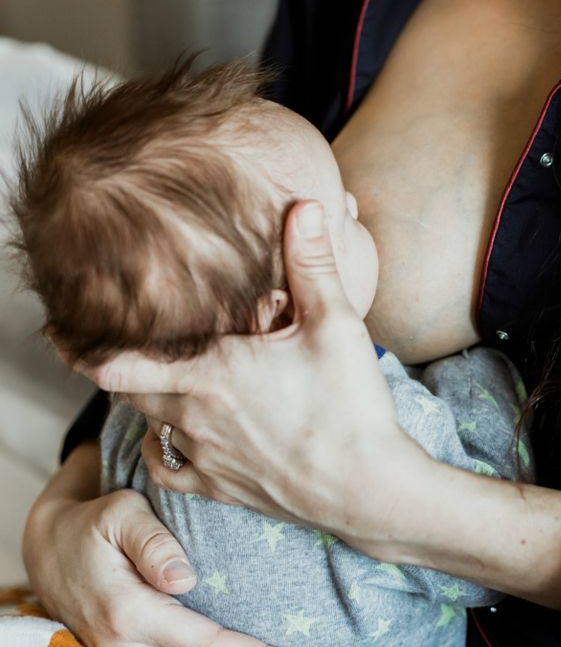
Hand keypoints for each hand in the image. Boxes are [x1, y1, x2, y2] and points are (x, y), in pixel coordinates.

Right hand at [24, 445, 266, 646]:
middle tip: (279, 639)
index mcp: (127, 611)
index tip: (271, 646)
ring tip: (258, 638)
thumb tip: (184, 578)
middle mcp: (120, 643)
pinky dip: (195, 644)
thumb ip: (153, 543)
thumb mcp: (121, 514)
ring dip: (214, 646)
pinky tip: (228, 637)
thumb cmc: (93, 524)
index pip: (198, 640)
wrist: (49, 549)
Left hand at [75, 201, 429, 545]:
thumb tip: (304, 206)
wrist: (366, 486)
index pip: (119, 362)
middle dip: (110, 368)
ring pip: (148, 423)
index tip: (61, 330)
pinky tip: (169, 433)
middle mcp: (194, 415)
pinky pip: (166, 467)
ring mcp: (204, 455)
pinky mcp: (220, 487)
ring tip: (152, 378)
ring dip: (145, 400)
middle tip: (102, 347)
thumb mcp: (335, 324)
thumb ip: (311, 263)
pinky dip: (158, 447)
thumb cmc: (350, 404)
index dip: (81, 348)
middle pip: (127, 390)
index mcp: (212, 372)